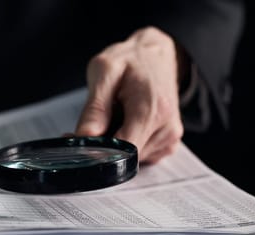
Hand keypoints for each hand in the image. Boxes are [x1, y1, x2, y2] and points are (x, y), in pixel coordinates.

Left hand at [75, 27, 183, 163]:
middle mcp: (166, 128)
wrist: (157, 55)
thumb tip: (84, 137)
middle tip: (96, 121)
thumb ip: (95, 107)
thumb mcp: (105, 71)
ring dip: (117, 144)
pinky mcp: (168, 144)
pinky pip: (140, 156)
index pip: (123, 150)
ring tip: (116, 116)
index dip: (98, 150)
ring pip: (131, 158)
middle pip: (126, 156)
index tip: (84, 140)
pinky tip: (126, 123)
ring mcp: (170, 138)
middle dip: (106, 146)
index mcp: (152, 109)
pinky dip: (128, 144)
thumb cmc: (132, 59)